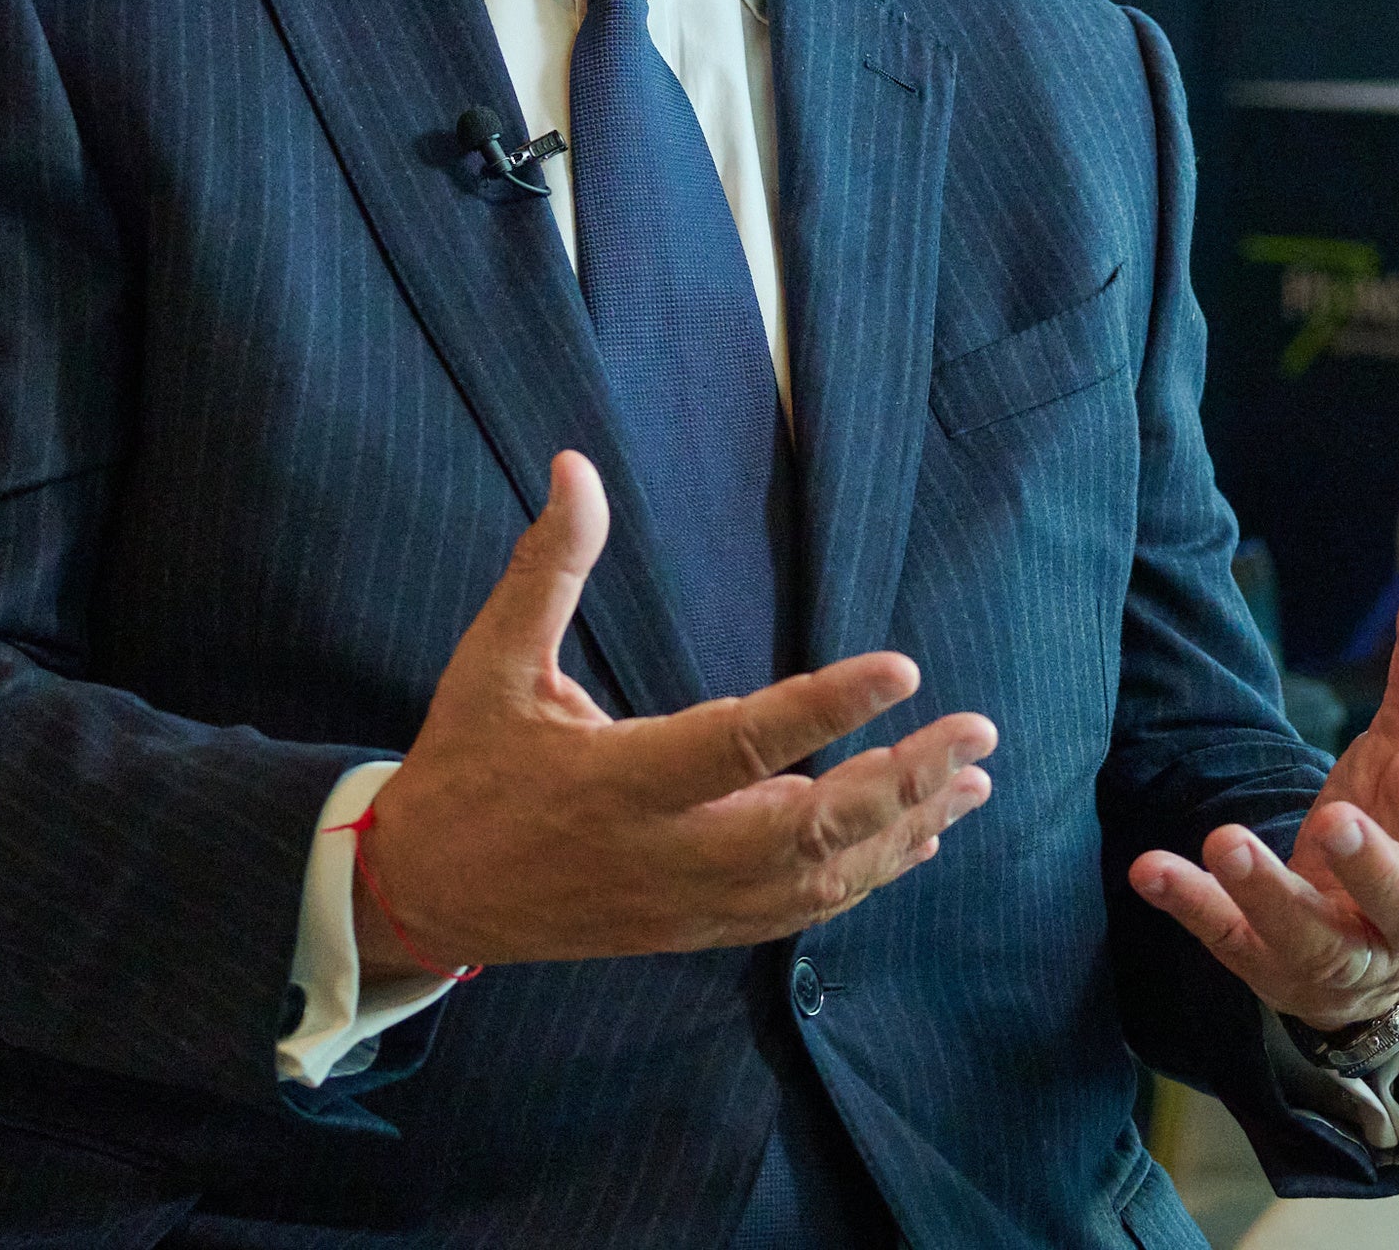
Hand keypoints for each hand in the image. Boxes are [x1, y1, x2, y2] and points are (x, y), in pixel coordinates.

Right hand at [354, 451, 998, 969]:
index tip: (902, 668)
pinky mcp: (693, 932)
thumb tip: (576, 465)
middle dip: (902, 781)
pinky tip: (917, 840)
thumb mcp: (492, 661)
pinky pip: (796, 913)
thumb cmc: (465, 767)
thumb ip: (548, 566)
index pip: (739, 744)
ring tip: (971, 780)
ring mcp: (684, 904)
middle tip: (975, 730)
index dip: (825, 709)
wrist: (424, 896)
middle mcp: (663, 853)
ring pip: (816, 881)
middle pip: (807, 830)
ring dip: (902, 829)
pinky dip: (864, 878)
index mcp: (616, 780)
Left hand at [1131, 540, 1398, 1031]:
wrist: (1362, 949)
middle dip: (1374, 863)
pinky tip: (1150, 868)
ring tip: (1226, 840)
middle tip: (1336, 817)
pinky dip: (1196, 908)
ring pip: (1317, 937)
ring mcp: (1344, 951)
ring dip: (1271, 892)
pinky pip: (1234, 944)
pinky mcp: (1275, 968)